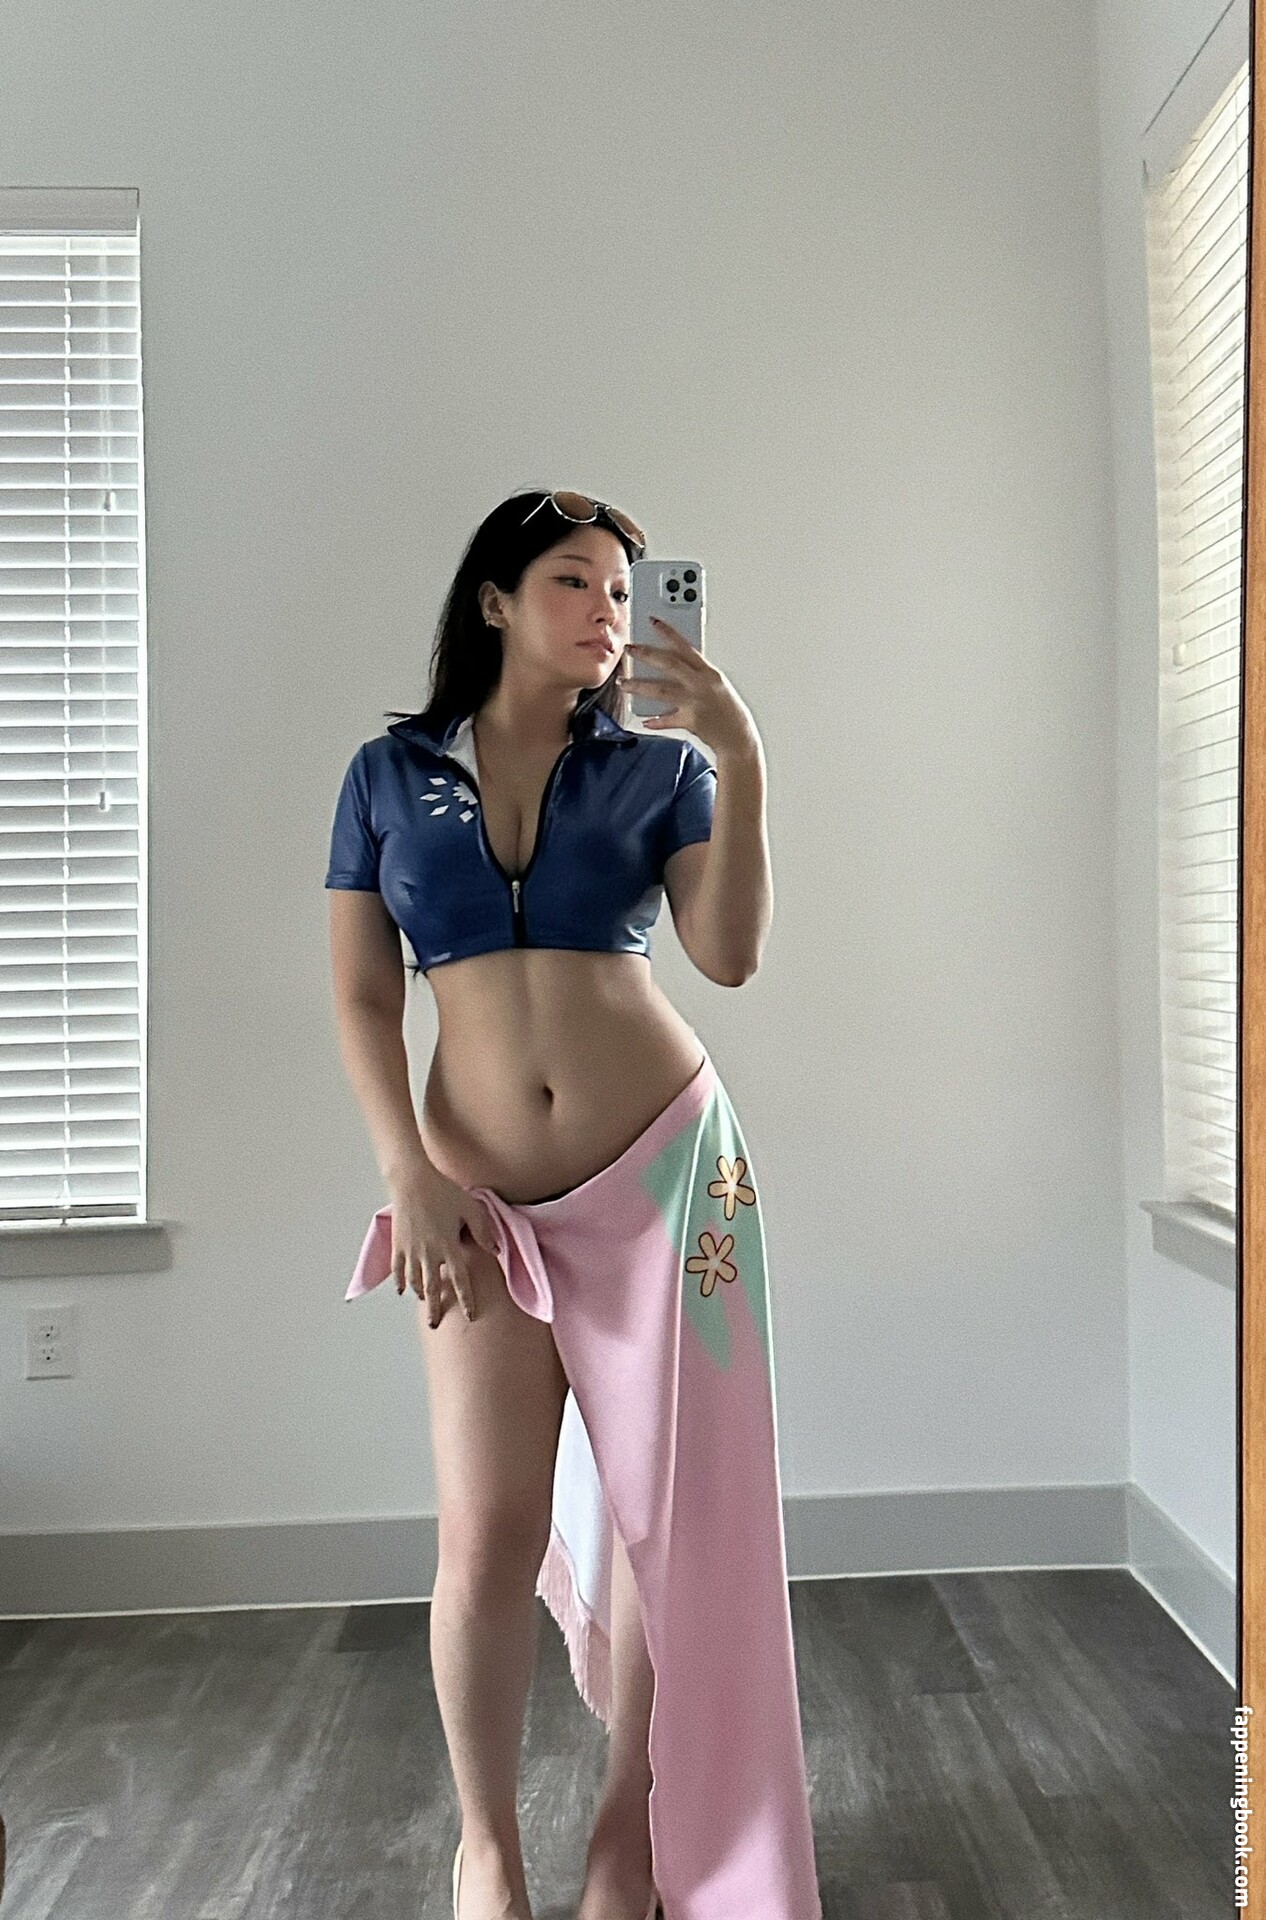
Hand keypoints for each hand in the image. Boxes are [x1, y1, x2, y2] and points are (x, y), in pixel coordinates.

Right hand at [388, 1167, 500, 1327]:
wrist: (412, 1180)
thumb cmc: (443, 1191)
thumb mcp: (470, 1208)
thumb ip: (483, 1231)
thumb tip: (495, 1251)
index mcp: (449, 1246)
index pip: (459, 1280)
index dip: (465, 1299)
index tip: (469, 1316)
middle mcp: (429, 1253)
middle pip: (432, 1289)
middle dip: (435, 1309)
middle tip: (435, 1324)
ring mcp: (411, 1250)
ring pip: (414, 1281)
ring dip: (420, 1294)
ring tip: (425, 1302)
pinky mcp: (397, 1244)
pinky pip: (397, 1270)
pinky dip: (400, 1282)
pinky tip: (402, 1290)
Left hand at [623, 617, 759, 758]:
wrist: (738, 737)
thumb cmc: (728, 711)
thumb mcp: (716, 685)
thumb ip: (696, 674)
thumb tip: (673, 665)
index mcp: (709, 672)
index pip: (685, 646)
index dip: (668, 633)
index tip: (652, 622)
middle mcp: (701, 684)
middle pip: (669, 664)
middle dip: (646, 654)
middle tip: (629, 649)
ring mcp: (695, 702)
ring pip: (661, 690)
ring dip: (639, 686)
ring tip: (623, 683)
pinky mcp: (690, 721)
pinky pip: (667, 720)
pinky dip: (655, 720)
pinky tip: (644, 720)